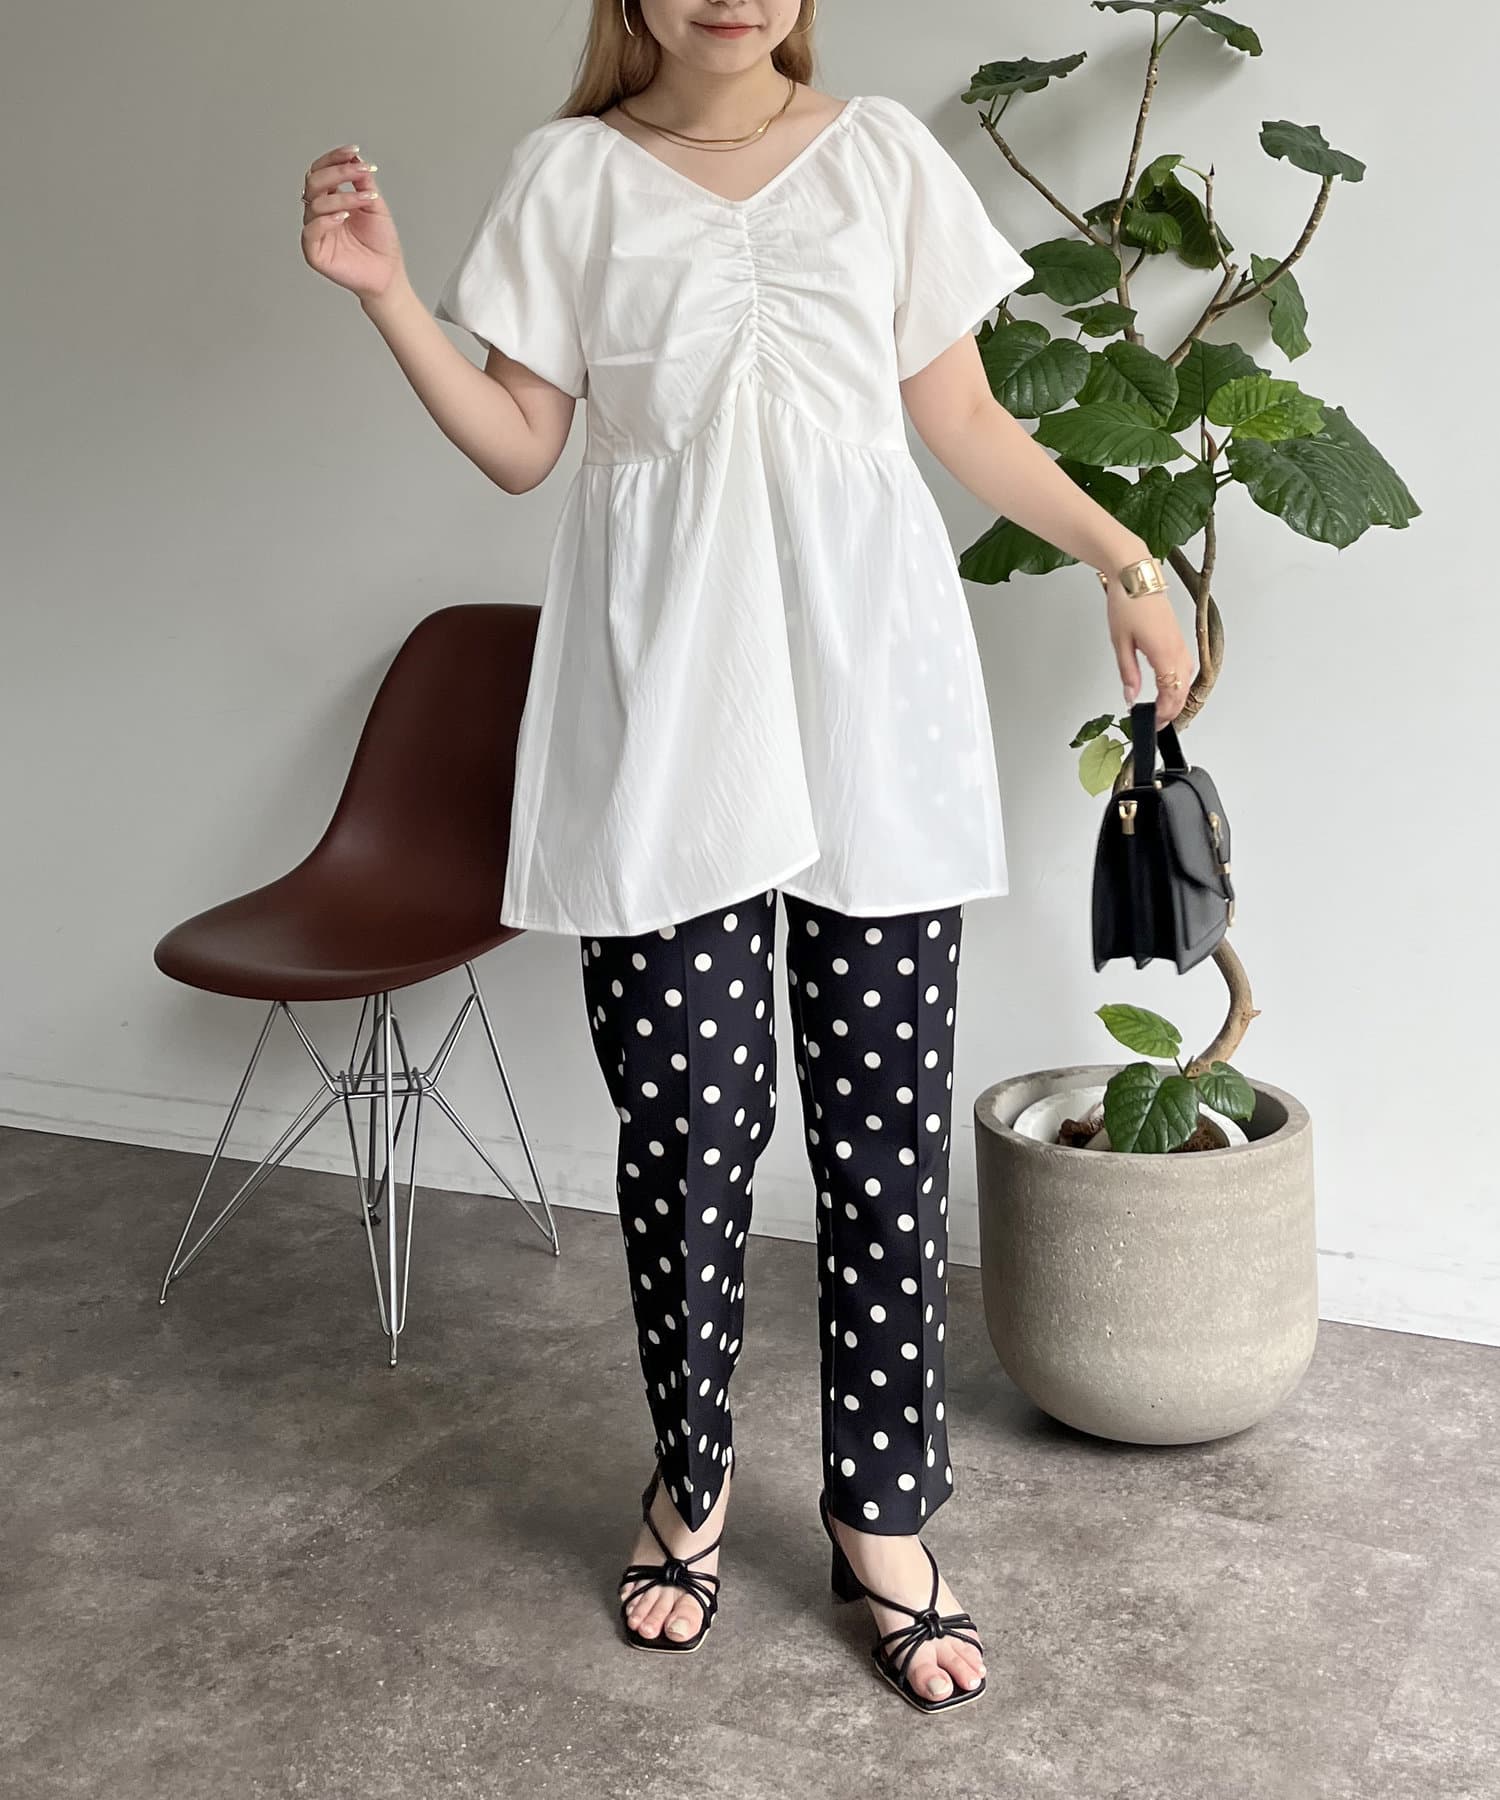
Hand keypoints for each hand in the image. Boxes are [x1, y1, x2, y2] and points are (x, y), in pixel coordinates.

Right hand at [300, 144, 402, 301]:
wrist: (388, 274)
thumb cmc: (381, 244)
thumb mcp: (375, 205)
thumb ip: (363, 182)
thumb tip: (354, 159)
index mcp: (331, 200)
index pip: (322, 171)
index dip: (334, 158)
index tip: (353, 151)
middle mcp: (320, 213)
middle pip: (314, 182)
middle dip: (337, 173)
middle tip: (359, 172)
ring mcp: (315, 232)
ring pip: (316, 203)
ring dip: (342, 197)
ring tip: (365, 200)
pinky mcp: (314, 252)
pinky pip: (311, 230)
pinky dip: (326, 220)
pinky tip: (344, 216)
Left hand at [1105, 581, 1192, 727]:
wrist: (1135, 575)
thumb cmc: (1127, 603)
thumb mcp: (1120, 643)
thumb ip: (1128, 673)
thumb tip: (1131, 696)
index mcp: (1163, 653)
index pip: (1170, 694)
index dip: (1163, 713)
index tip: (1152, 723)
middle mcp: (1177, 649)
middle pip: (1182, 690)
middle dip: (1171, 711)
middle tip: (1156, 722)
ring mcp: (1180, 642)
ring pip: (1186, 679)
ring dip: (1177, 697)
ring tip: (1163, 709)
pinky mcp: (1178, 636)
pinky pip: (1185, 666)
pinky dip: (1179, 681)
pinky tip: (1170, 686)